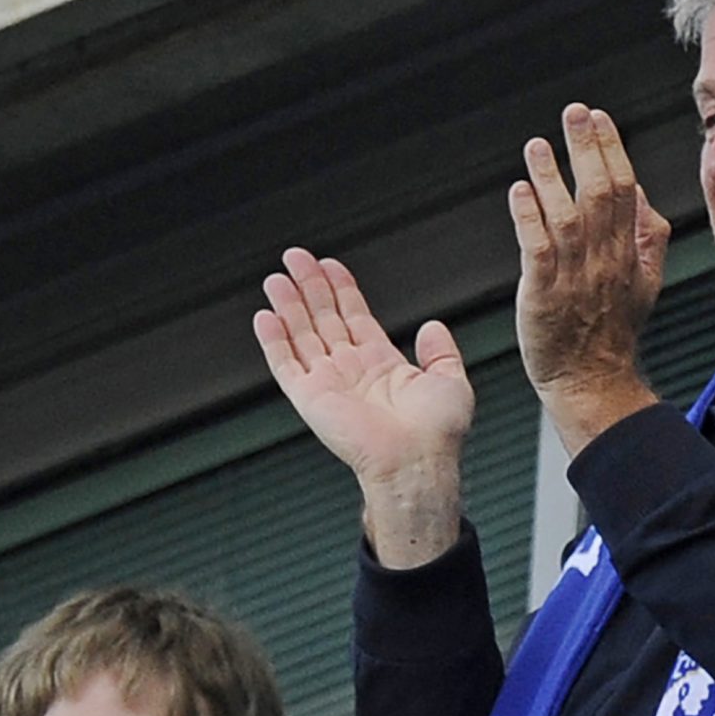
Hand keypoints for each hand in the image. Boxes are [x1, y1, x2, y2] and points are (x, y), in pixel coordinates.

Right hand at [255, 248, 473, 565]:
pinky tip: (264, 316)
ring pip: (301, 335)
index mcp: (381, 364)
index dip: (341, 288)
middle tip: (295, 256)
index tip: (328, 264)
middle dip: (309, 286)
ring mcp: (328, 383)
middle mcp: (351, 370)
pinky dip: (273, 341)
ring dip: (287, 305)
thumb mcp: (450, 380)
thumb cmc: (437, 432)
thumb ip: (441, 351)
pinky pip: (285, 365)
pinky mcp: (310, 399)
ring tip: (275, 278)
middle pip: (323, 318)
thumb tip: (433, 325)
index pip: (354, 316)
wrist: (417, 459)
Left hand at [509, 104, 668, 451]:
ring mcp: (575, 278)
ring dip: (552, 177)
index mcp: (629, 253)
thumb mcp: (647, 284)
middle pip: (601, 194)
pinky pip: (537, 250)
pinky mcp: (545, 295)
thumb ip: (649, 238)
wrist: (592, 382)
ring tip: (537, 145)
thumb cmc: (612, 333)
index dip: (612, 149)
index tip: (598, 117)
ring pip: (567, 217)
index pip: (625, 190)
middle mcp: (605, 260)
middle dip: (588, 148)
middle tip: (574, 112)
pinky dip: (528, 217)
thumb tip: (641, 194)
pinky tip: (520, 191)